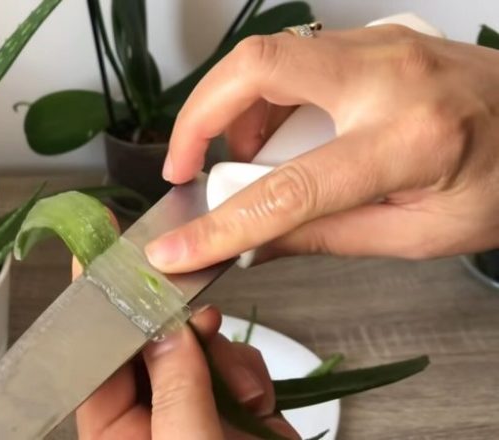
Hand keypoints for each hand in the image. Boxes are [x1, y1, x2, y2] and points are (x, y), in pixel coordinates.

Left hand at [71, 259, 296, 438]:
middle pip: (146, 344)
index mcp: (115, 434)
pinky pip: (230, 366)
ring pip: (193, 348)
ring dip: (218, 353)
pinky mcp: (230, 410)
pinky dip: (245, 371)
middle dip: (172, 328)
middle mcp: (149, 419)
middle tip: (191, 315)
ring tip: (238, 388)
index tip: (96, 257)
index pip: (95, 360)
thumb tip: (165, 331)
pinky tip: (255, 399)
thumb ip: (176, 389)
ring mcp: (192, 411)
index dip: (95, 308)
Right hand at [145, 24, 498, 271]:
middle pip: (258, 69)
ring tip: (242, 159)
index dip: (221, 224)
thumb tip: (256, 245)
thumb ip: (329, 237)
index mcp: (411, 142)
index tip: (177, 247)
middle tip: (182, 165)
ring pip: (267, 55)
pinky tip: (276, 134)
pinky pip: (292, 57)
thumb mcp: (421, 233)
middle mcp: (389, 77)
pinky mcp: (371, 40)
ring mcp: (379, 47)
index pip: (291, 190)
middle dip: (197, 116)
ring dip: (231, 109)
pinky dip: (263, 97)